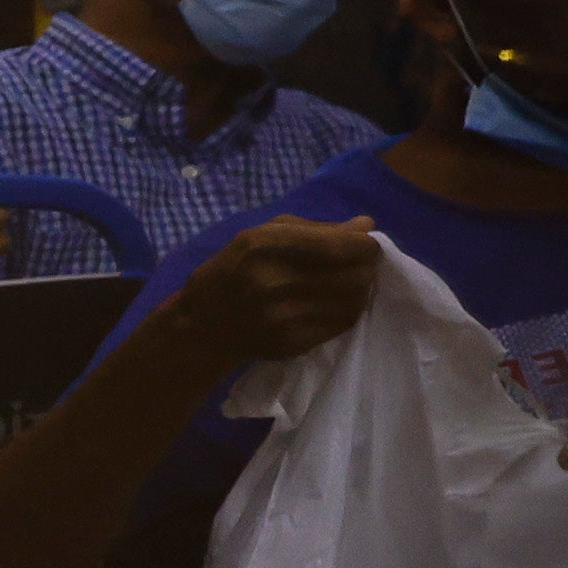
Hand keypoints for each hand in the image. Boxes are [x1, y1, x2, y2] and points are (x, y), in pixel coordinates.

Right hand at [157, 214, 387, 366]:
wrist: (201, 326)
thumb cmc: (232, 270)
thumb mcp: (261, 235)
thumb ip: (315, 229)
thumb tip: (366, 225)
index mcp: (266, 245)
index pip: (344, 246)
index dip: (366, 245)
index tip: (365, 246)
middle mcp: (275, 280)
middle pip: (356, 275)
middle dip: (365, 268)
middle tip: (357, 267)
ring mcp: (283, 316)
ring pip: (354, 300)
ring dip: (357, 291)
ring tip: (342, 286)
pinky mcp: (291, 342)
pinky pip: (341, 324)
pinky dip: (344, 312)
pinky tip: (328, 306)